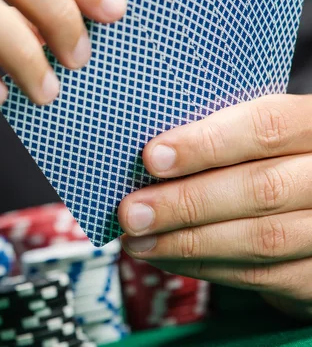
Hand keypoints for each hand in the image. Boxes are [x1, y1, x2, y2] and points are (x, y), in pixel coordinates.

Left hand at [118, 94, 311, 320]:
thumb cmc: (272, 164)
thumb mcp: (257, 139)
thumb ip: (218, 139)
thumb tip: (147, 157)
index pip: (267, 126)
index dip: (207, 143)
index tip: (153, 157)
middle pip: (261, 188)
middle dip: (185, 202)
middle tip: (132, 212)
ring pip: (261, 238)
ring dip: (187, 242)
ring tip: (138, 239)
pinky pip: (259, 275)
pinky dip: (203, 268)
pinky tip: (165, 257)